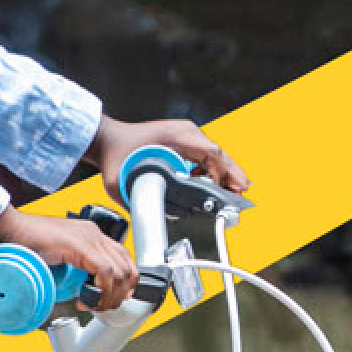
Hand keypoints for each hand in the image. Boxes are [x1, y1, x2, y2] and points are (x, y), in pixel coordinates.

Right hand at [0, 210, 133, 311]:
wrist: (9, 230)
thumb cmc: (26, 243)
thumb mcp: (59, 257)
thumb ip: (74, 267)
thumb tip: (83, 290)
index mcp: (91, 235)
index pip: (123, 259)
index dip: (124, 283)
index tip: (113, 299)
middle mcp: (94, 233)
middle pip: (127, 266)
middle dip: (120, 293)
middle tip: (102, 306)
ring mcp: (89, 237)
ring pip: (119, 271)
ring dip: (110, 295)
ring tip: (94, 305)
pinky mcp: (80, 244)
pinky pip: (104, 271)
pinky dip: (101, 290)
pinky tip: (87, 299)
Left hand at [92, 117, 252, 196]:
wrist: (108, 140)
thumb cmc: (115, 153)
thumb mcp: (120, 180)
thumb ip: (134, 201)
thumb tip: (154, 219)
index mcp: (176, 136)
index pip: (210, 151)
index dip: (224, 171)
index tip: (232, 188)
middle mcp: (185, 132)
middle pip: (219, 153)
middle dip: (233, 173)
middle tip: (242, 194)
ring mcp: (186, 136)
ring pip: (216, 154)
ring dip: (227, 172)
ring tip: (234, 193)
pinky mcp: (185, 142)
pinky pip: (207, 155)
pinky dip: (216, 170)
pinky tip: (216, 185)